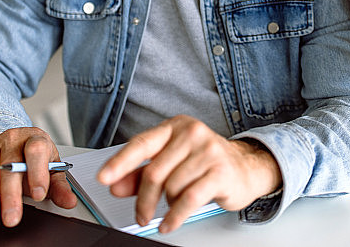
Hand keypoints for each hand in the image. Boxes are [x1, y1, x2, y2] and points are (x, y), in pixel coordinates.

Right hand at [0, 127, 76, 226]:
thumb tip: (69, 202)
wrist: (18, 140)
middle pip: (10, 165)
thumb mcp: (52, 167)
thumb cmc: (36, 156)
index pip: (36, 152)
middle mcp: (12, 140)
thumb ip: (59, 185)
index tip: (38, 194)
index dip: (37, 173)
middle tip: (12, 215)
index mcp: (35, 139)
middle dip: (11, 193)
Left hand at [97, 115, 281, 233]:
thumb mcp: (172, 162)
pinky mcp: (220, 171)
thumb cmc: (205, 163)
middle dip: (144, 199)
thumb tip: (116, 185)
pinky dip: (175, 216)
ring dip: (167, 204)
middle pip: (155, 172)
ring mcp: (208, 151)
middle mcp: (192, 133)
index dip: (120, 162)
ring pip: (171, 187)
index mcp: (176, 126)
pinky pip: (188, 199)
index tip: (104, 178)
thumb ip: (141, 173)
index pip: (142, 143)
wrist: (246, 167)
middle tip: (141, 214)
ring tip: (172, 205)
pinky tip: (170, 223)